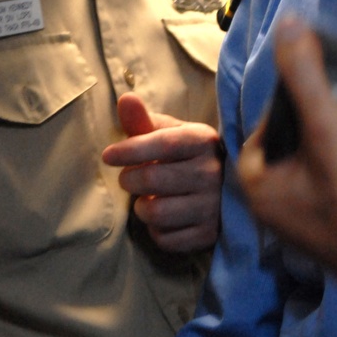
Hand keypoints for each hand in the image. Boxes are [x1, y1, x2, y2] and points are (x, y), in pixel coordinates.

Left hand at [102, 96, 223, 252]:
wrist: (227, 190)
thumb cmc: (188, 158)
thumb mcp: (171, 135)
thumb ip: (144, 121)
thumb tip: (126, 98)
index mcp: (203, 141)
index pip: (163, 144)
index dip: (131, 150)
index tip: (109, 155)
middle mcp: (213, 173)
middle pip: (152, 180)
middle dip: (130, 180)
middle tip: (130, 178)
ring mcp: (214, 207)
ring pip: (156, 212)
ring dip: (142, 208)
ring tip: (148, 199)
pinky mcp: (209, 235)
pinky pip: (165, 238)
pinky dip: (156, 231)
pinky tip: (165, 219)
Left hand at [238, 20, 336, 321]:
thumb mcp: (332, 130)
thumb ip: (307, 77)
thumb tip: (288, 25)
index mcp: (259, 191)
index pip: (263, 130)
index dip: (292, 106)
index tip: (324, 97)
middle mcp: (277, 215)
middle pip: (293, 148)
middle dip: (323, 126)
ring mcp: (310, 230)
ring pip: (320, 170)